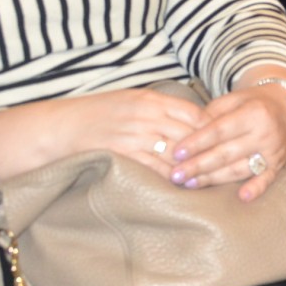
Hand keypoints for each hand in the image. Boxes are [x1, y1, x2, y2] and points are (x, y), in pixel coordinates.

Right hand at [0, 87, 204, 180]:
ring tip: (211, 178)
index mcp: (148, 100)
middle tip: (227, 163)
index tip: (224, 140)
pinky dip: (171, 178)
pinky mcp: (122, 156)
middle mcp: (145, 116)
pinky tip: (183, 185)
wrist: (58, 128)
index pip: (193, 113)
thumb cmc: (95, 115)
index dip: (212, 129)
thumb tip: (189, 120)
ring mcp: (134, 137)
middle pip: (190, 134)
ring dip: (195, 167)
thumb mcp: (129, 101)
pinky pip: (155, 169)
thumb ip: (157, 109)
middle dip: (209, 150)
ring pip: (176, 154)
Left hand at [167, 82, 285, 198]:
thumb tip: (186, 134)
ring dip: (213, 179)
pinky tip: (242, 197)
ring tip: (190, 184)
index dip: (197, 143)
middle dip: (198, 165)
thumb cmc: (253, 103)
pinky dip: (256, 188)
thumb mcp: (233, 99)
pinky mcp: (279, 164)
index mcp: (252, 113)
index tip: (177, 153)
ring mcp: (273, 150)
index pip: (219, 131)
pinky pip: (267, 179)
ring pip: (239, 169)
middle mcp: (265, 133)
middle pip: (226, 153)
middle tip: (175, 175)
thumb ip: (211, 114)